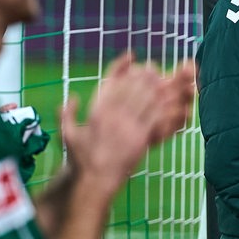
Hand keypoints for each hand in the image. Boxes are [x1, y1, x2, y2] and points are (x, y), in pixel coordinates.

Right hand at [60, 54, 191, 186]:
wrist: (95, 180)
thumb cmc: (80, 159)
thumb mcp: (67, 134)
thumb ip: (67, 114)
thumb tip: (72, 97)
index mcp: (97, 110)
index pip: (111, 81)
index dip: (122, 67)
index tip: (131, 58)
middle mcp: (113, 115)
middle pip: (132, 86)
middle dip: (144, 75)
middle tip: (153, 68)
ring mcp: (127, 126)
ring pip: (146, 100)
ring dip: (156, 88)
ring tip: (165, 79)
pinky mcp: (140, 138)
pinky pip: (156, 118)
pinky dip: (165, 108)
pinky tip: (171, 101)